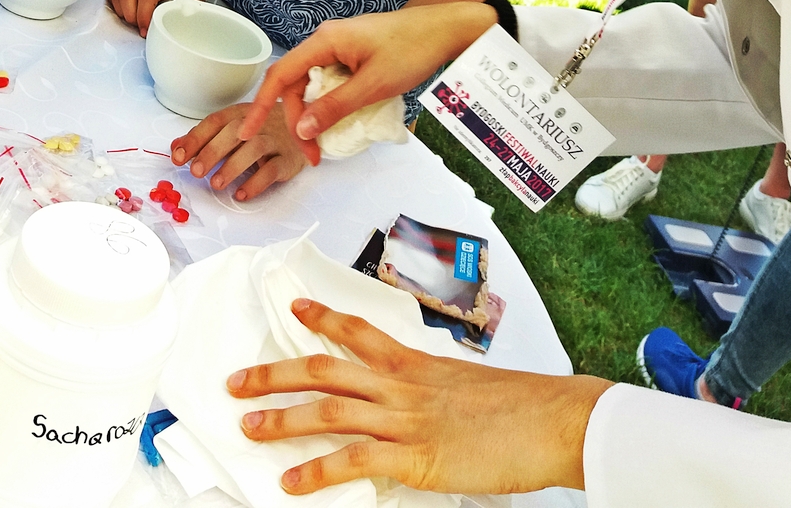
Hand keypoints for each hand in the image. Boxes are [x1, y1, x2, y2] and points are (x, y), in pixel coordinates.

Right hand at [106, 0, 208, 36]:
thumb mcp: (195, 0)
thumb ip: (187, 15)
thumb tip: (180, 32)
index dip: (143, 14)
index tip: (144, 30)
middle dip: (129, 15)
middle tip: (139, 26)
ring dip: (121, 11)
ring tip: (134, 20)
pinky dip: (115, 5)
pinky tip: (126, 12)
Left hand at [171, 101, 305, 200]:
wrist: (304, 126)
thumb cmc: (263, 128)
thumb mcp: (234, 127)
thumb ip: (205, 137)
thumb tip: (175, 147)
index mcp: (240, 113)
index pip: (215, 122)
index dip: (196, 138)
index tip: (178, 156)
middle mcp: (257, 123)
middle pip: (233, 132)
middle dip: (211, 152)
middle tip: (196, 171)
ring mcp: (274, 140)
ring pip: (254, 149)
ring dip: (232, 166)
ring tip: (216, 184)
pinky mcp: (288, 159)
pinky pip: (273, 169)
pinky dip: (256, 183)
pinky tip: (241, 194)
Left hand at [228, 298, 611, 495]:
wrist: (553, 418)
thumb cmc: (521, 407)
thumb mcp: (468, 387)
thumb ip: (434, 392)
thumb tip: (418, 406)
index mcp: (417, 363)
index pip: (358, 331)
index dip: (322, 318)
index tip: (295, 307)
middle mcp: (402, 384)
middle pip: (325, 369)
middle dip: (276, 373)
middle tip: (238, 381)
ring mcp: (406, 419)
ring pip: (328, 410)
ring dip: (282, 418)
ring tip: (249, 426)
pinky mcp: (415, 456)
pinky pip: (354, 461)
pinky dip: (317, 472)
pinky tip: (291, 483)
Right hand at [238, 2, 495, 164]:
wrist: (448, 29)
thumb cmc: (413, 50)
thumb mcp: (372, 85)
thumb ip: (334, 107)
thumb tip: (301, 129)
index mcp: (325, 41)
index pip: (281, 75)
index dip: (261, 104)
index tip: (248, 131)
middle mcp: (327, 40)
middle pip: (297, 83)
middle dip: (298, 120)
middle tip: (312, 154)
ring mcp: (342, 46)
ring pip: (314, 84)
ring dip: (316, 114)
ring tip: (325, 144)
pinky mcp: (356, 53)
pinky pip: (332, 81)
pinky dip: (331, 103)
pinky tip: (341, 122)